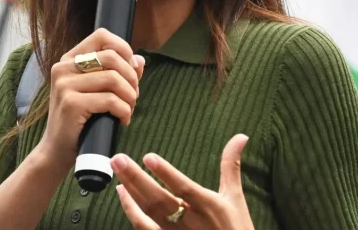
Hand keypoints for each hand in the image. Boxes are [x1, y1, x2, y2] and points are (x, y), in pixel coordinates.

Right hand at [37, 28, 144, 170]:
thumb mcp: (98, 91)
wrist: (58, 150)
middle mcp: (63, 68)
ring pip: (113, 79)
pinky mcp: (71, 104)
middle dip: (131, 78)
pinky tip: (122, 120)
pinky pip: (110, 100)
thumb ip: (119, 73)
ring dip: (130, 97)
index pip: (101, 36)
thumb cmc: (81, 120)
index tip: (131, 70)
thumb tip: (140, 60)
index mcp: (69, 59)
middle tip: (133, 96)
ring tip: (128, 109)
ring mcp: (64, 85)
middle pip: (112, 57)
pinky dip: (124, 111)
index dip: (123, 48)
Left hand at [112, 134, 254, 229]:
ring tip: (116, 170)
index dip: (166, 173)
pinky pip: (144, 228)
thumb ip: (231, 166)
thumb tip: (241, 136)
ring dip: (129, 192)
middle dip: (136, 178)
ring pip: (147, 213)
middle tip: (117, 159)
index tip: (148, 157)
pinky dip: (131, 211)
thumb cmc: (235, 228)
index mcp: (209, 206)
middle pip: (158, 199)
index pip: (184, 188)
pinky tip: (121, 193)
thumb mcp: (235, 197)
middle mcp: (190, 222)